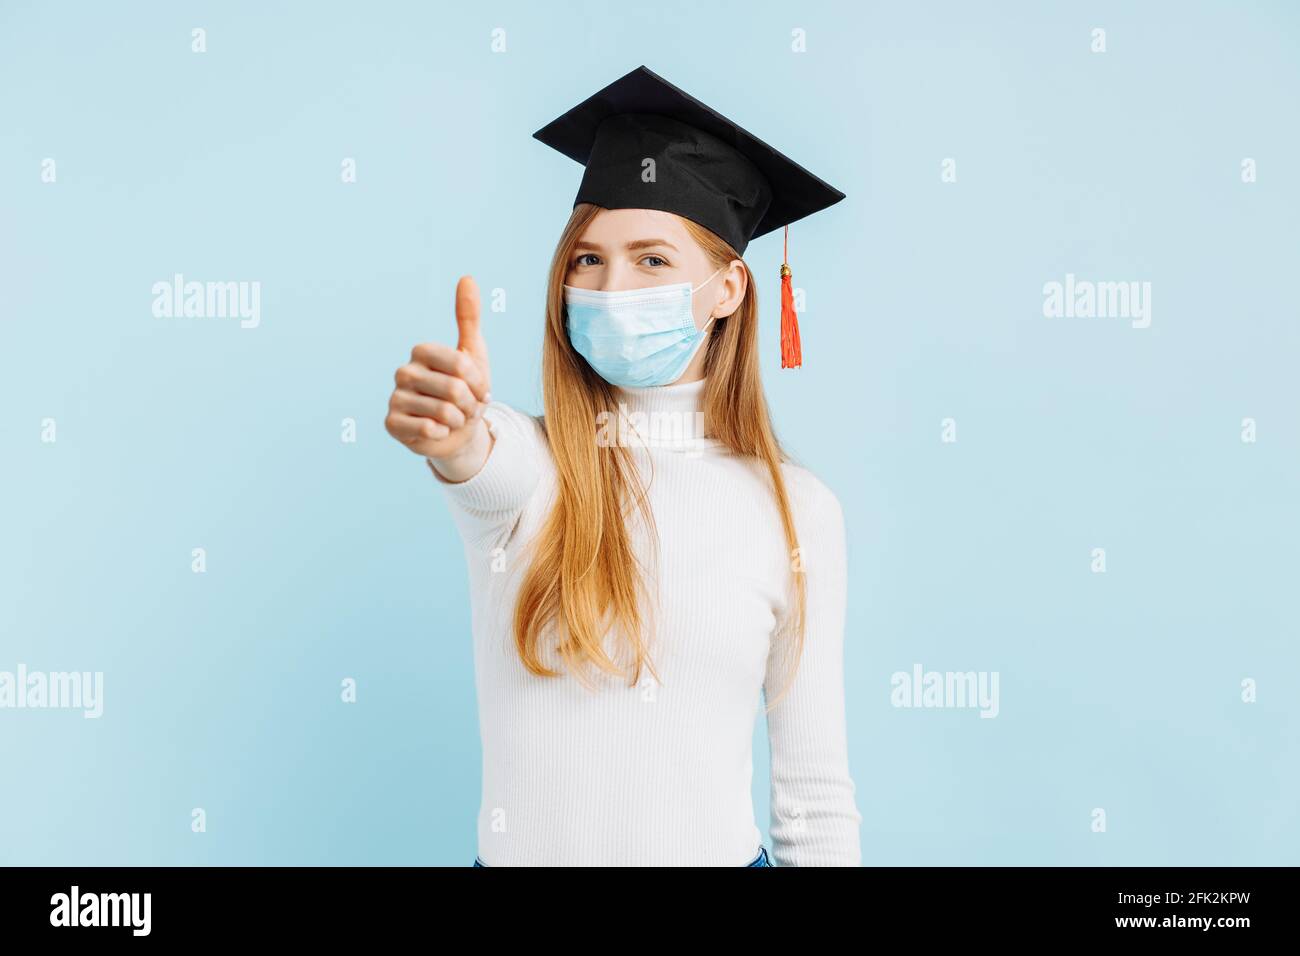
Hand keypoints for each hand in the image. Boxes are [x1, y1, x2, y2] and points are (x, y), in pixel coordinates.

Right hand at [386, 276, 491, 465]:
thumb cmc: (466, 390)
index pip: (461, 365)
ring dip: (459, 421)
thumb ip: (469, 317)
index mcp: (422, 351)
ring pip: (443, 412)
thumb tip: (467, 277)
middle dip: (471, 404)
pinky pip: (427, 429)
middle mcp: (404, 371)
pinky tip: (438, 430)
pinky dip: (443, 433)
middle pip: (454, 389)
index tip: (480, 389)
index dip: (479, 383)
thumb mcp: (473, 353)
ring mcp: (395, 397)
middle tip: (467, 407)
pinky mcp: (391, 423)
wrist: (459, 431)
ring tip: (455, 419)